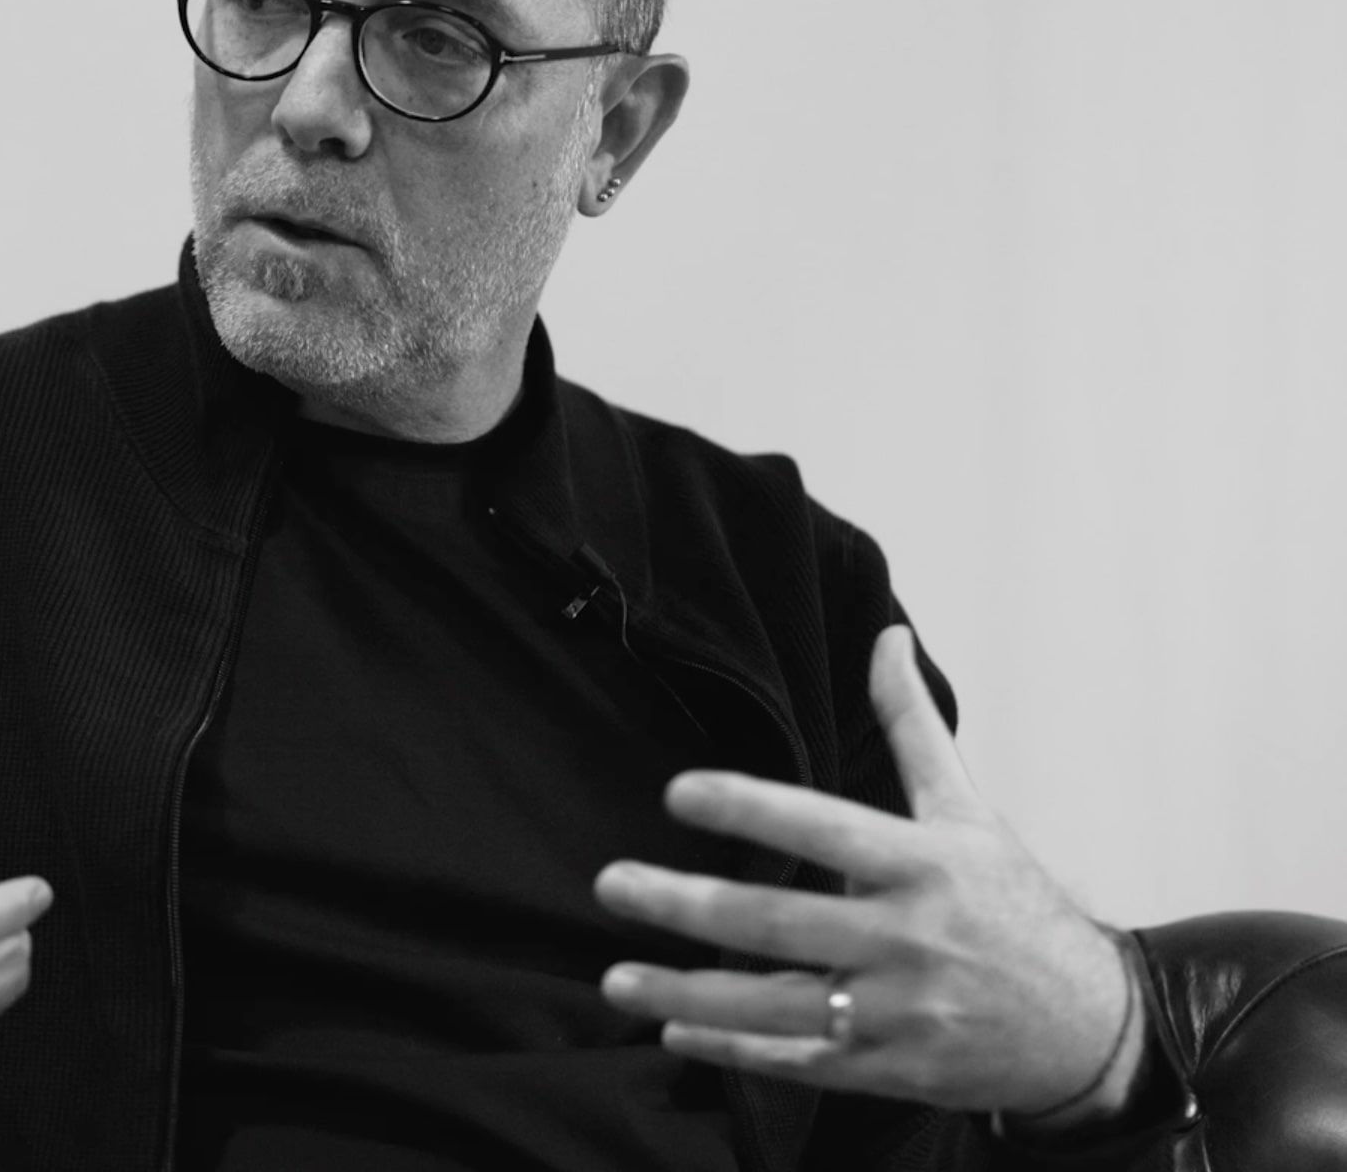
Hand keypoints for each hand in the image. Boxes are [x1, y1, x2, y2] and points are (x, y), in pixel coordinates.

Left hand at [593, 625, 1138, 1119]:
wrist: (1096, 1028)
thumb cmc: (1015, 906)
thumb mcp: (970, 812)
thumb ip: (913, 728)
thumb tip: (886, 635)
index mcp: (926, 865)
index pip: (824, 828)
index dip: (750, 809)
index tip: (678, 791)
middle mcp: (912, 939)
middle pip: (782, 923)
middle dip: (687, 906)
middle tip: (610, 884)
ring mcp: (903, 1012)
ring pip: (779, 1005)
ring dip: (689, 995)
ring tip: (617, 980)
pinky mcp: (895, 1070)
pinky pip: (803, 1062)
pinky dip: (736, 1052)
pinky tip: (675, 1034)